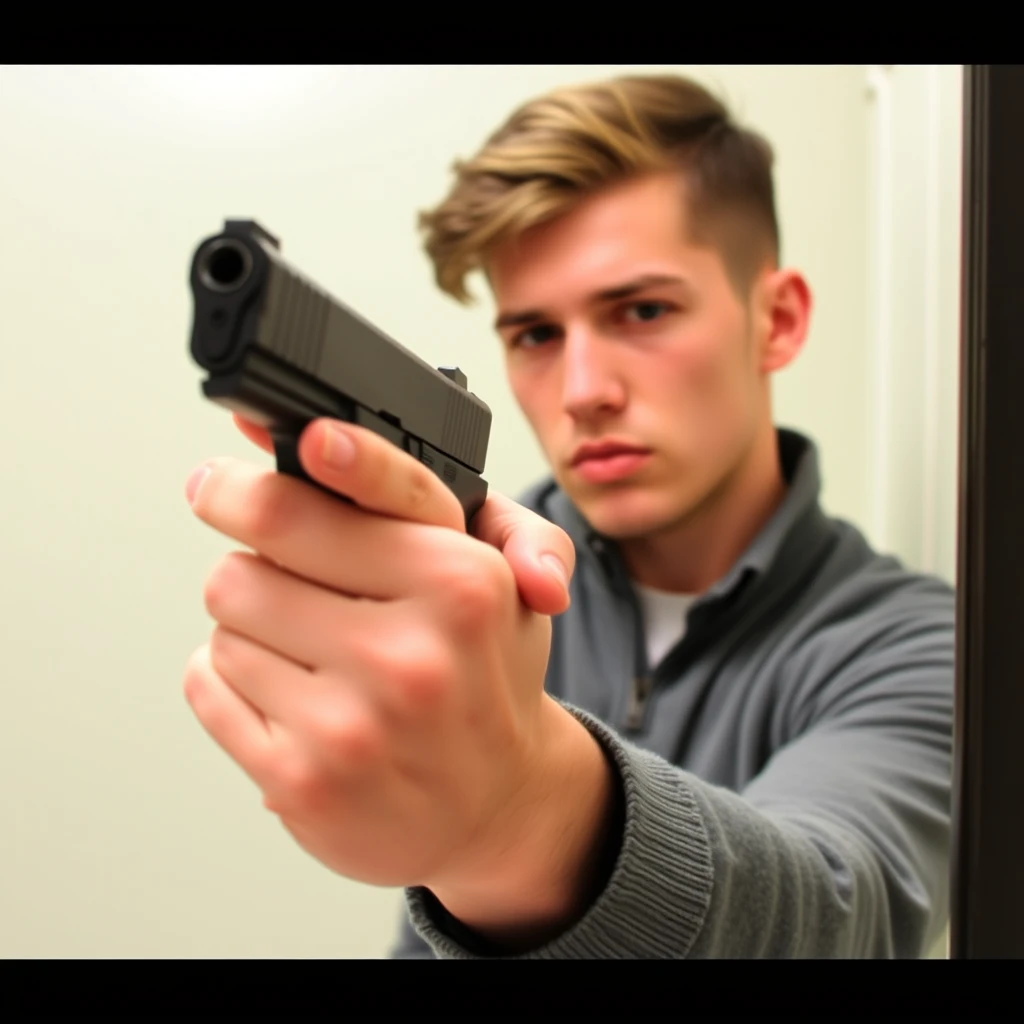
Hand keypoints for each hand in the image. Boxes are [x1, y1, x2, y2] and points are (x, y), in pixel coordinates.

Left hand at [183, 418, 613, 942]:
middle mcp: (411, 651)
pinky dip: (233, 681)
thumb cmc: (486, 674)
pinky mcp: (301, 779)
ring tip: (315, 652)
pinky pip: (208, 686)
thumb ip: (428, 497)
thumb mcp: (499, 574)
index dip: (286, 467)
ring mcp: (352, 722)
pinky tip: (293, 696)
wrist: (495, 802)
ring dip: (253, 628)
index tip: (242, 443)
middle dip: (256, 562)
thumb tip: (326, 438)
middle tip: (283, 572)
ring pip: (223, 624)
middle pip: (248, 562)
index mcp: (463, 582)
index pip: (359, 494)